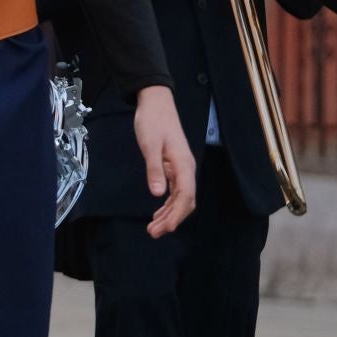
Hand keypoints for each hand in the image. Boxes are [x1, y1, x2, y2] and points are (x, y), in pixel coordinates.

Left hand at [132, 85, 196, 237]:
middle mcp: (186, 169)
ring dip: (169, 215)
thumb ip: (154, 169)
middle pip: (185, 201)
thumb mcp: (149, 144)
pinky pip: (175, 191)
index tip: (165, 229)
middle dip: (172, 219)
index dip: (176, 215)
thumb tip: (157, 193)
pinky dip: (168, 204)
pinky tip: (159, 213)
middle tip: (154, 233)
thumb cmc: (152, 121)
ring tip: (154, 228)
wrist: (156, 103)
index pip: (185, 196)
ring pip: (181, 199)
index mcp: (183, 165)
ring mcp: (182, 168)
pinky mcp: (175, 166)